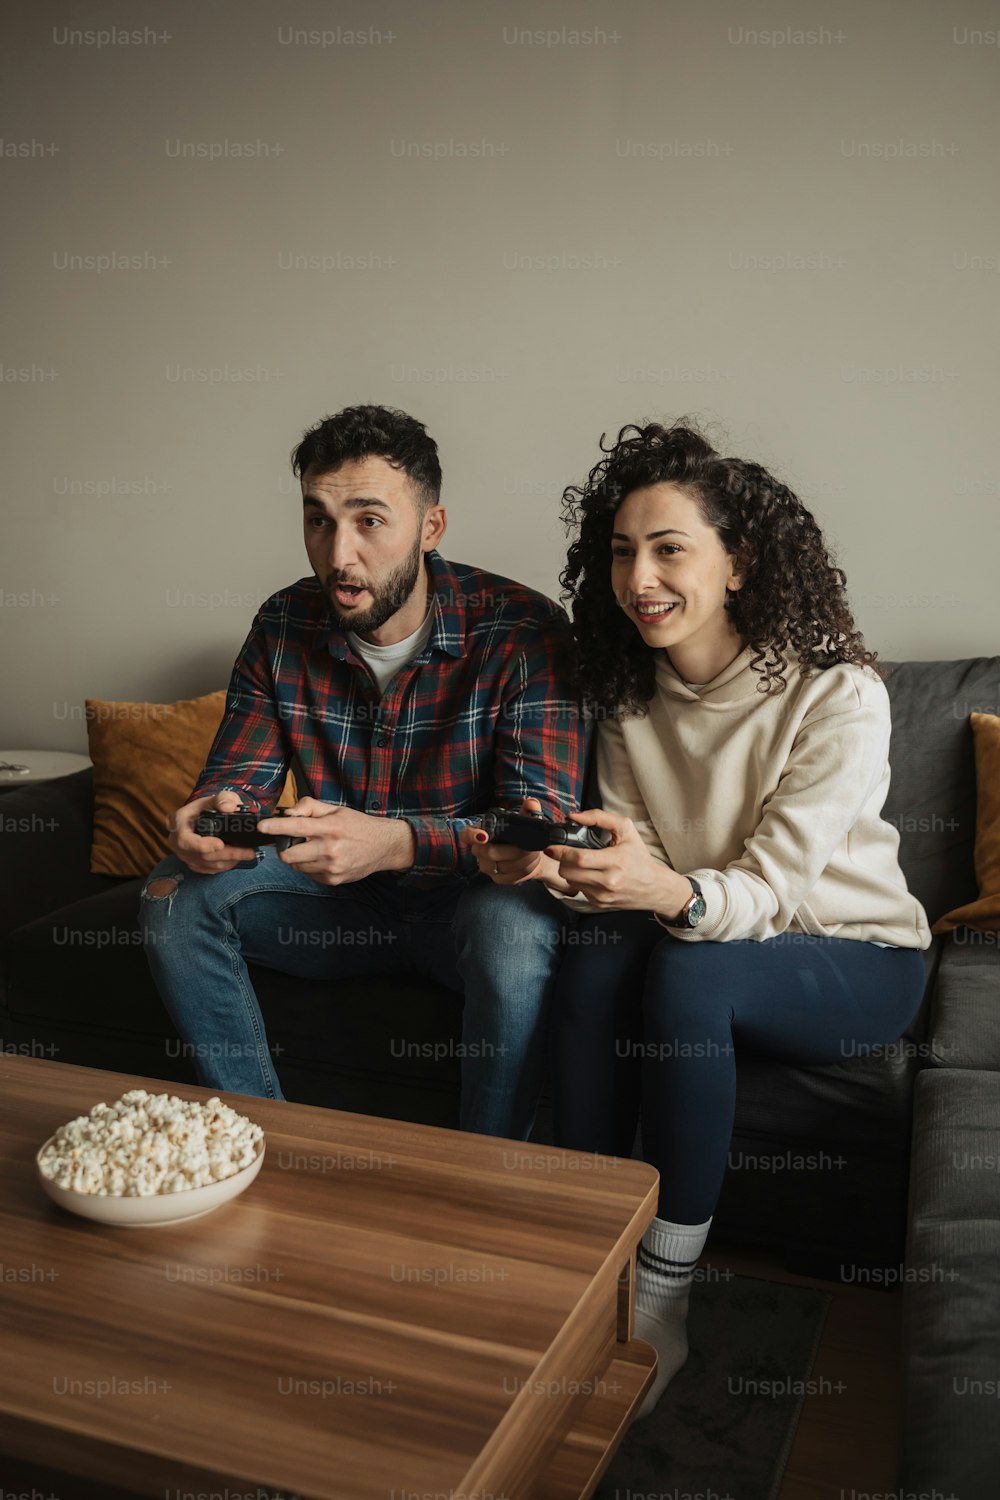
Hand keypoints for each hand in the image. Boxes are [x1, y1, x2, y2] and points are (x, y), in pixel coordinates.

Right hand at [168, 790, 258, 873]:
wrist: (200, 817)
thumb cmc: (207, 807)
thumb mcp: (216, 797)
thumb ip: (224, 799)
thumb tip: (229, 808)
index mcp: (179, 823)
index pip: (185, 840)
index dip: (202, 845)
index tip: (220, 844)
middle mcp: (178, 842)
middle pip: (202, 855)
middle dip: (228, 854)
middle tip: (249, 852)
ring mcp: (185, 855)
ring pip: (208, 864)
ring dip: (230, 861)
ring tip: (249, 853)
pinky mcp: (193, 863)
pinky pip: (210, 869)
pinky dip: (225, 865)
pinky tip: (238, 858)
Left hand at [257, 797, 414, 883]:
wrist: (384, 846)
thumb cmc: (358, 825)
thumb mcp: (336, 809)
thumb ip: (309, 807)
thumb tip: (287, 813)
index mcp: (330, 828)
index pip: (296, 827)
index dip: (276, 827)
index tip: (262, 827)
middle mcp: (329, 849)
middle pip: (289, 855)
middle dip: (285, 849)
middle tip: (292, 841)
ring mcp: (331, 867)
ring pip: (297, 866)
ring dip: (299, 858)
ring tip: (314, 848)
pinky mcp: (333, 880)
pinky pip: (309, 874)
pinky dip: (311, 866)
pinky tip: (324, 858)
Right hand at [459, 796, 573, 889]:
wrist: (529, 853)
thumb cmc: (521, 833)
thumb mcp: (525, 820)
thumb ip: (529, 810)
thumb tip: (532, 803)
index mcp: (480, 831)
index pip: (466, 834)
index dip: (472, 836)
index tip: (484, 836)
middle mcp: (479, 850)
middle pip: (489, 853)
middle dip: (512, 850)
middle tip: (528, 847)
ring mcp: (487, 866)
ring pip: (502, 866)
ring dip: (521, 860)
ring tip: (533, 853)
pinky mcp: (497, 878)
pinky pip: (510, 877)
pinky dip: (523, 869)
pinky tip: (530, 862)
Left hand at [545, 808, 690, 913]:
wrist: (654, 887)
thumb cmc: (639, 858)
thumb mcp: (626, 830)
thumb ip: (599, 818)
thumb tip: (575, 816)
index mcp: (615, 861)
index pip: (578, 858)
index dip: (560, 852)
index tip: (551, 847)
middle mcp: (608, 882)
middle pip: (568, 872)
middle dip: (562, 861)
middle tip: (566, 853)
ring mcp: (602, 895)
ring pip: (570, 881)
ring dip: (569, 870)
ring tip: (580, 863)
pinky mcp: (599, 904)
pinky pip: (578, 890)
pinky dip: (578, 880)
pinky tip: (589, 874)